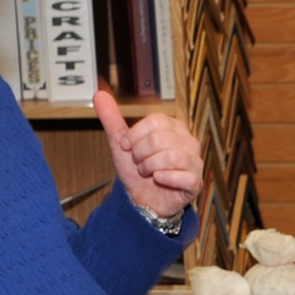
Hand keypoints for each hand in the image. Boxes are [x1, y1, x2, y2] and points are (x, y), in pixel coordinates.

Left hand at [94, 88, 202, 216]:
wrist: (142, 199)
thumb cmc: (137, 171)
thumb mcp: (121, 143)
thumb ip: (112, 118)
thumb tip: (99, 94)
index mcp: (173, 127)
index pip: (155, 121)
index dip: (135, 135)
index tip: (128, 147)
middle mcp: (187, 141)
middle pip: (160, 138)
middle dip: (140, 154)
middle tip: (139, 162)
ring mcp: (194, 161)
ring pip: (170, 156)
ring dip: (150, 166)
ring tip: (147, 171)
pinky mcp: (195, 181)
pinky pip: (182, 176)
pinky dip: (164, 178)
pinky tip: (158, 179)